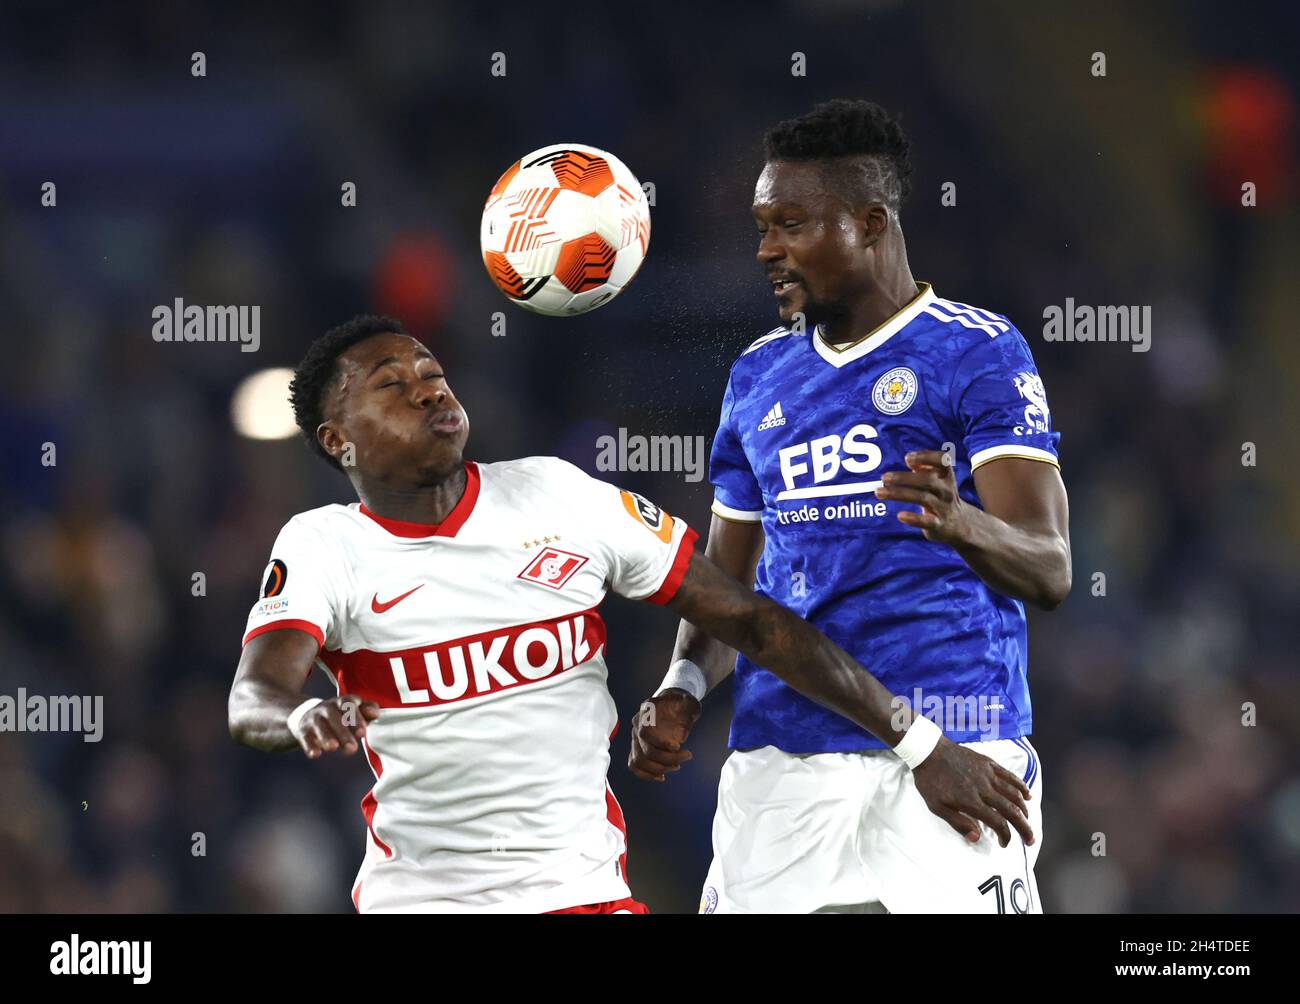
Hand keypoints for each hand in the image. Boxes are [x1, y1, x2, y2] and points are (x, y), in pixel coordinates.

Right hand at [293, 694, 380, 758]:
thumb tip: (376, 713)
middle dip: (343, 732)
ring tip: (333, 747)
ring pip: (319, 725)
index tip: (362, 732)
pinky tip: (315, 754)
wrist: (305, 714)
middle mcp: (327, 708)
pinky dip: (309, 745)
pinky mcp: (302, 730)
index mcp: (342, 702)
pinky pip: (305, 737)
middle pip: (334, 717)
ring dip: (326, 736)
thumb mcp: (352, 710)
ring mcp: (313, 718)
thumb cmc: (338, 715)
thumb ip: (366, 711)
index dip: (356, 717)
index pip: (349, 705)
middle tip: (352, 749)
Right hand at [628, 689, 699, 781]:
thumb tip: (681, 736)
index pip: (645, 732)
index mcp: (646, 711)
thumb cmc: (681, 703)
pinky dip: (647, 774)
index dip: (660, 743)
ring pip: (638, 761)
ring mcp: (635, 737)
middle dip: (667, 759)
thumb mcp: (688, 703)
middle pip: (643, 750)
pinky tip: (662, 776)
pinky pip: (635, 765)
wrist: (673, 703)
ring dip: (658, 769)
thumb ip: (686, 715)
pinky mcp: (637, 748)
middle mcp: (637, 725)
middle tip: (686, 756)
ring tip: (677, 766)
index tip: (678, 746)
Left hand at [876, 449, 972, 545]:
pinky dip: (914, 518)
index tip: (908, 458)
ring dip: (899, 494)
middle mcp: (947, 490)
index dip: (926, 457)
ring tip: (879, 492)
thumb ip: (924, 468)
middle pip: (927, 480)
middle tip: (884, 477)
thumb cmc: (940, 496)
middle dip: (904, 478)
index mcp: (946, 476)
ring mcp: (943, 508)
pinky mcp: (938, 524)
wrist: (959, 524)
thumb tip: (909, 459)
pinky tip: (900, 515)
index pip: (942, 461)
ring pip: (922, 498)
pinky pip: (927, 521)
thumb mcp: (937, 480)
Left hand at [911, 737, 1034, 846]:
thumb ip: (958, 823)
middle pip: (1012, 811)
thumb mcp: (936, 806)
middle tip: (1030, 840)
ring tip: (1027, 820)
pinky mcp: (989, 763)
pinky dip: (1021, 787)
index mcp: (971, 802)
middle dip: (1024, 827)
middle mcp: (984, 789)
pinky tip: (1027, 795)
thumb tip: (976, 838)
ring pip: (1014, 794)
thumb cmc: (930, 781)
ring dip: (1024, 810)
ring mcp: (988, 774)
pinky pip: (1010, 776)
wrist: (928, 751)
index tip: (1005, 844)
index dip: (1005, 836)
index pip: (997, 823)